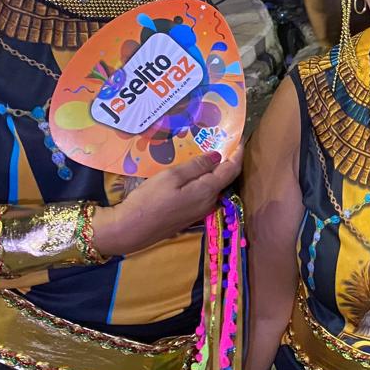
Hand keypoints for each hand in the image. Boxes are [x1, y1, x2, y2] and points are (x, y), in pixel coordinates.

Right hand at [94, 149, 242, 256]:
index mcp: (208, 191)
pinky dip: (204, 181)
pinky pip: (204, 194)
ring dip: (213, 171)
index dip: (237, 153)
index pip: (232, 169)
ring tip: (206, 153)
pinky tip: (193, 173)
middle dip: (226, 160)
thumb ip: (197, 166)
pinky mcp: (190, 216)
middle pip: (225, 178)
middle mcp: (210, 202)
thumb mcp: (172, 176)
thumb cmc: (149, 200)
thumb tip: (218, 156)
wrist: (130, 230)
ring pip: (214, 186)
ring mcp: (201, 211)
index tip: (238, 139)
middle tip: (220, 141)